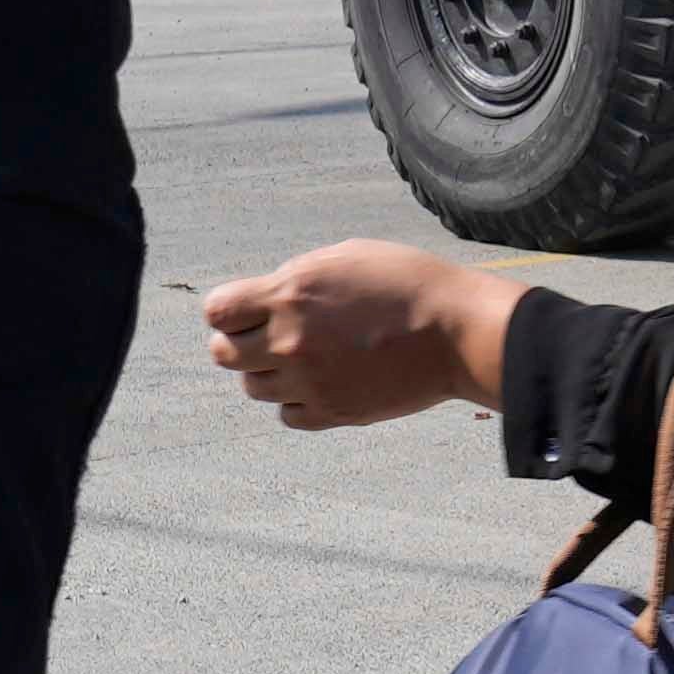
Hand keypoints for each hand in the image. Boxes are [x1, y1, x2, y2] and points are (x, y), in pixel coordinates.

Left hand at [200, 236, 524, 430]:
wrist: (457, 331)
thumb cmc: (407, 283)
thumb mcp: (345, 258)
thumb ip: (294, 279)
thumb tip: (265, 299)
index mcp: (290, 294)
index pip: (216, 312)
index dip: (229, 309)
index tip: (251, 309)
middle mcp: (290, 341)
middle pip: (223, 354)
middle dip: (241, 343)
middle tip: (273, 336)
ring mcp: (310, 381)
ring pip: (253, 387)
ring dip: (270, 373)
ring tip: (308, 357)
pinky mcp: (333, 412)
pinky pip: (287, 415)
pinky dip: (297, 401)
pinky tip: (323, 381)